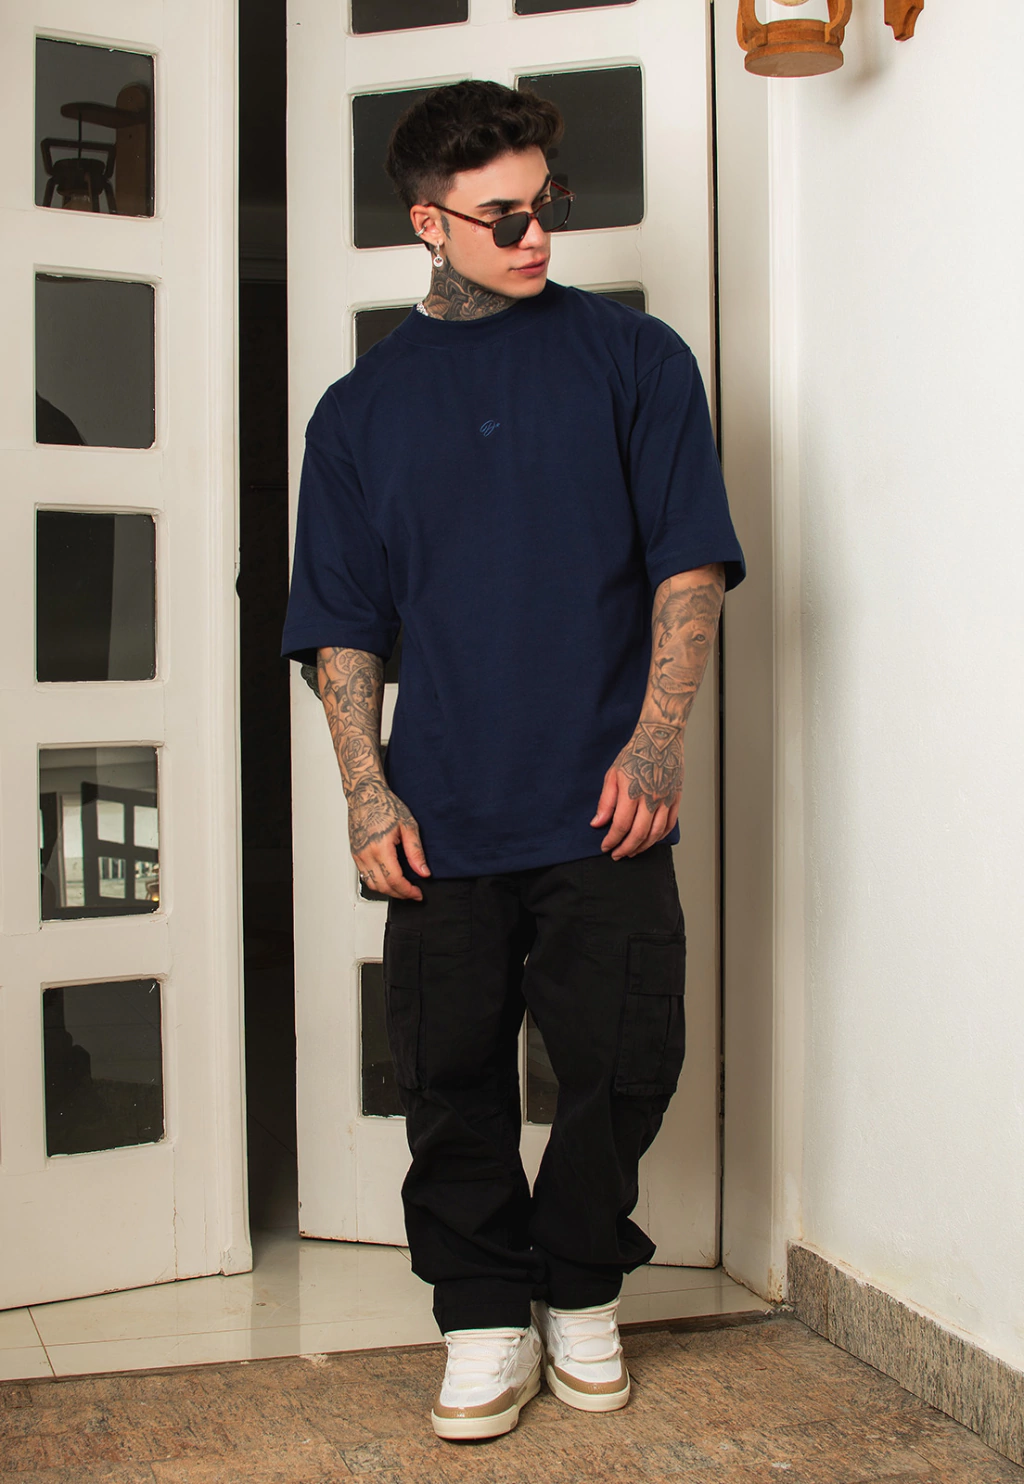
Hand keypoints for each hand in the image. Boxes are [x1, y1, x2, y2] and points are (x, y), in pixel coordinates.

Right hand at [347, 776, 429, 899]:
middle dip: (400, 894)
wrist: (365, 795)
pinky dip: (378, 883)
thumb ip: (416, 852)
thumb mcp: (408, 826)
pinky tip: (389, 880)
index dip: (408, 891)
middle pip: (383, 886)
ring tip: (402, 888)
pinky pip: (365, 876)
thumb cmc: (384, 806)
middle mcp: (366, 854)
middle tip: (413, 893)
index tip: (417, 893)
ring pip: (372, 884)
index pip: (395, 880)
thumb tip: (423, 871)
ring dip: (388, 891)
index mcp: (381, 847)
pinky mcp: (355, 854)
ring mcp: (358, 855)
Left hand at [590, 722, 682, 859]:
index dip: (612, 840)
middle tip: (616, 855)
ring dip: (642, 847)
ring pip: (655, 833)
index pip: (620, 825)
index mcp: (632, 792)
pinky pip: (669, 825)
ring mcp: (665, 800)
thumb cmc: (634, 754)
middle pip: (638, 834)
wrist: (660, 739)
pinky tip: (650, 841)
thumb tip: (597, 823)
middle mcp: (650, 799)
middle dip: (625, 848)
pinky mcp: (675, 799)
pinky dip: (659, 837)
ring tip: (631, 852)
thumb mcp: (613, 774)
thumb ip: (605, 802)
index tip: (605, 846)